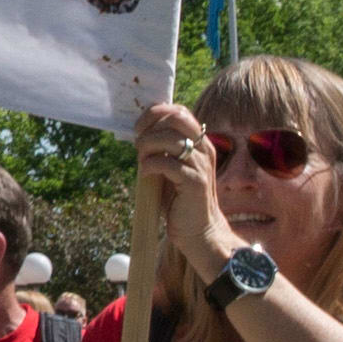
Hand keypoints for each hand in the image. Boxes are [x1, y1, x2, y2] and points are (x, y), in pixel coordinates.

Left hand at [128, 103, 246, 279]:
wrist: (198, 230)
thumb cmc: (180, 198)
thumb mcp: (171, 166)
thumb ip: (162, 148)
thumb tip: (139, 130)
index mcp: (199, 141)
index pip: (179, 111)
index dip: (155, 113)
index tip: (139, 128)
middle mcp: (204, 149)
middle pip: (176, 118)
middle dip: (150, 126)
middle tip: (139, 143)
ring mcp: (201, 165)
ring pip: (170, 139)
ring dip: (147, 147)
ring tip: (142, 161)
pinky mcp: (194, 183)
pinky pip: (167, 164)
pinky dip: (150, 166)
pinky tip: (145, 175)